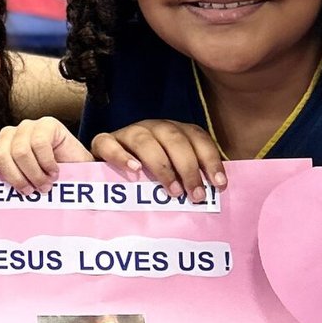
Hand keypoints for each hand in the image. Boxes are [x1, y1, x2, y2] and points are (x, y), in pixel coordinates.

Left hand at [0, 118, 92, 193]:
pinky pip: (39, 143)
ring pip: (19, 150)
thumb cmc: (48, 187)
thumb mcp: (18, 188)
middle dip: (15, 178)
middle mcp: (8, 137)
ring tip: (45, 185)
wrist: (82, 180)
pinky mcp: (46, 124)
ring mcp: (27, 128)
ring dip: (34, 174)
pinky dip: (47, 163)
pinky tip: (54, 171)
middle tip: (30, 191)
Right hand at [91, 120, 225, 201]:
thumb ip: (190, 178)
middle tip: (195, 195)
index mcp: (174, 131)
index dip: (210, 159)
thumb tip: (217, 192)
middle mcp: (153, 127)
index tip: (218, 184)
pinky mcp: (103, 142)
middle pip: (174, 138)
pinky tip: (135, 171)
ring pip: (145, 140)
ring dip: (162, 166)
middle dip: (188, 167)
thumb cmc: (147, 179)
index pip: (197, 137)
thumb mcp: (174, 175)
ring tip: (172, 191)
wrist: (106, 174)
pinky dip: (122, 157)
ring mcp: (128, 133)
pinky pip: (108, 144)